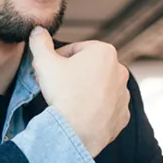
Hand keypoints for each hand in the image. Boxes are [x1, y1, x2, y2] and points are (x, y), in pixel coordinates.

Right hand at [29, 26, 130, 156]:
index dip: (58, 59)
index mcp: (104, 52)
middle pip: (88, 68)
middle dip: (71, 74)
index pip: (75, 50)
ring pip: (98, 88)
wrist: (76, 131)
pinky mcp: (123, 115)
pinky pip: (106, 108)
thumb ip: (40, 42)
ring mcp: (124, 94)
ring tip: (67, 102)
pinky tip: (80, 115)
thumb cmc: (63, 93)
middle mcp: (120, 70)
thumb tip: (38, 30)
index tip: (48, 71)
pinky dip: (95, 110)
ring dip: (84, 91)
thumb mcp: (44, 62)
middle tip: (54, 86)